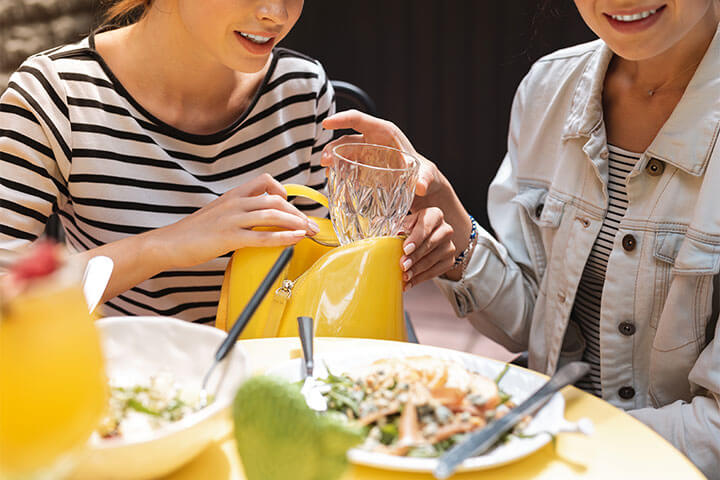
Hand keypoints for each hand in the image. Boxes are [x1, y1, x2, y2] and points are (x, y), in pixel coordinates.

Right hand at [161, 174, 317, 267]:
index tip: (293, 205)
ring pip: (272, 215)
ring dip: (295, 223)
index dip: (284, 191)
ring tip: (309, 232)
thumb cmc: (193, 233)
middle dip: (298, 212)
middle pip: (275, 200)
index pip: (265, 181)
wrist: (168, 243)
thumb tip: (259, 219)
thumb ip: (238, 212)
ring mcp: (232, 219)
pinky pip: (262, 236)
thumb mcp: (218, 214)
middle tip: (312, 225)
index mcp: (233, 195)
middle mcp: (234, 203)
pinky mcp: (228, 237)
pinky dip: (283, 237)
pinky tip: (295, 240)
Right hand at [321, 110, 472, 284]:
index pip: (358, 120)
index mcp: (385, 133)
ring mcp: (366, 155)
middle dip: (332, 147)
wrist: (422, 188)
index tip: (326, 123)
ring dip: (332, 161)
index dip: (341, 119)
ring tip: (327, 173)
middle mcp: (373, 141)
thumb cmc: (425, 175)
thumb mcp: (427, 175)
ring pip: (344, 153)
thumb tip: (420, 186)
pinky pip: (347, 168)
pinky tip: (334, 181)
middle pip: (346, 139)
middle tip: (324, 161)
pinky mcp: (363, 170)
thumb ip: (425, 178)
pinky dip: (339, 173)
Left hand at [399, 208, 454, 289]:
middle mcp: (446, 230)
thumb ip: (399, 228)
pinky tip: (410, 282)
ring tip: (404, 276)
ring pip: (432, 260)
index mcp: (435, 215)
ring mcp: (449, 246)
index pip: (425, 227)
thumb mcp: (405, 223)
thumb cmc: (412, 228)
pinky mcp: (450, 261)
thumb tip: (392, 236)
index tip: (405, 249)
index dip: (416, 239)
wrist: (426, 235)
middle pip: (429, 245)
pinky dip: (421, 278)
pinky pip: (435, 272)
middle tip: (403, 266)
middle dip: (415, 257)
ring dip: (417, 270)